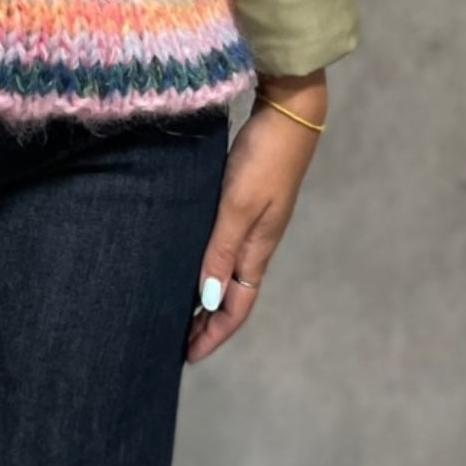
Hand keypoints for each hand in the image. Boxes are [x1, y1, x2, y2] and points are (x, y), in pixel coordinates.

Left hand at [186, 71, 327, 362]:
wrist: (289, 110)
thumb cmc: (264, 157)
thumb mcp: (238, 205)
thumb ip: (222, 248)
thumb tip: (206, 299)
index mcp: (258, 248)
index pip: (237, 306)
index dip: (214, 333)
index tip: (187, 355)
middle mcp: (258, 239)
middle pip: (233, 293)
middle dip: (207, 320)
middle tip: (175, 337)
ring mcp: (254, 218)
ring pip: (228, 268)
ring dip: (205, 290)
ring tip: (177, 303)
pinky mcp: (247, 196)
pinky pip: (226, 243)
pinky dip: (208, 259)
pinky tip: (190, 250)